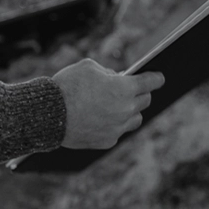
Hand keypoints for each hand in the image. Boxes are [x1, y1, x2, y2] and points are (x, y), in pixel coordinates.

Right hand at [52, 59, 166, 149]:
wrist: (48, 114)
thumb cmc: (67, 86)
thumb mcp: (89, 67)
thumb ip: (107, 72)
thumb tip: (116, 78)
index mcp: (124, 89)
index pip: (150, 82)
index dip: (156, 79)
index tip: (160, 78)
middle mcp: (125, 110)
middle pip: (145, 101)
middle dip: (141, 93)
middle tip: (134, 90)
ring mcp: (117, 128)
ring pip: (135, 120)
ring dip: (131, 111)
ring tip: (123, 106)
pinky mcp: (107, 141)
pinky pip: (118, 131)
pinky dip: (115, 124)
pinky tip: (105, 118)